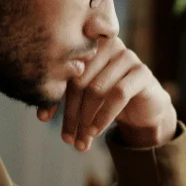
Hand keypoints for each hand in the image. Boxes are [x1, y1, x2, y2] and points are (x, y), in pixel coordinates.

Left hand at [37, 37, 177, 150]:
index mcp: (88, 44)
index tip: (43, 119)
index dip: (52, 95)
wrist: (145, 109)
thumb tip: (41, 116)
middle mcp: (107, 45)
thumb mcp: (84, 98)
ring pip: (96, 89)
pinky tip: (96, 132)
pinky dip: (104, 116)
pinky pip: (118, 94)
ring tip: (81, 141)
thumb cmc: (109, 100)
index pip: (64, 70)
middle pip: (79, 80)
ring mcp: (126, 56)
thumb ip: (65, 98)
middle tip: (67, 138)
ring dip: (86, 119)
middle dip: (71, 113)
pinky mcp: (141, 72)